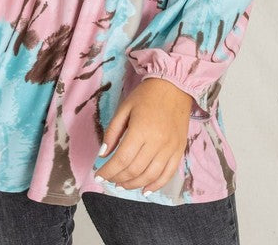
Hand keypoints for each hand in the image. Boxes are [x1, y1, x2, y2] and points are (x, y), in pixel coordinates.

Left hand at [94, 77, 192, 193]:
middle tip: (109, 179)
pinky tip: (145, 190)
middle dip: (118, 178)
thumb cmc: (146, 96)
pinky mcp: (179, 150)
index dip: (108, 171)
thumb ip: (112, 131)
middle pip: (135, 170)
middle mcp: (157, 142)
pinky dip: (156, 185)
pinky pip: (168, 174)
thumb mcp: (124, 108)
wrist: (174, 86)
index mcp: (141, 130)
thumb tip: (103, 154)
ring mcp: (170, 148)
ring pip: (150, 176)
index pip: (122, 159)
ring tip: (122, 185)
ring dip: (134, 184)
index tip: (98, 175)